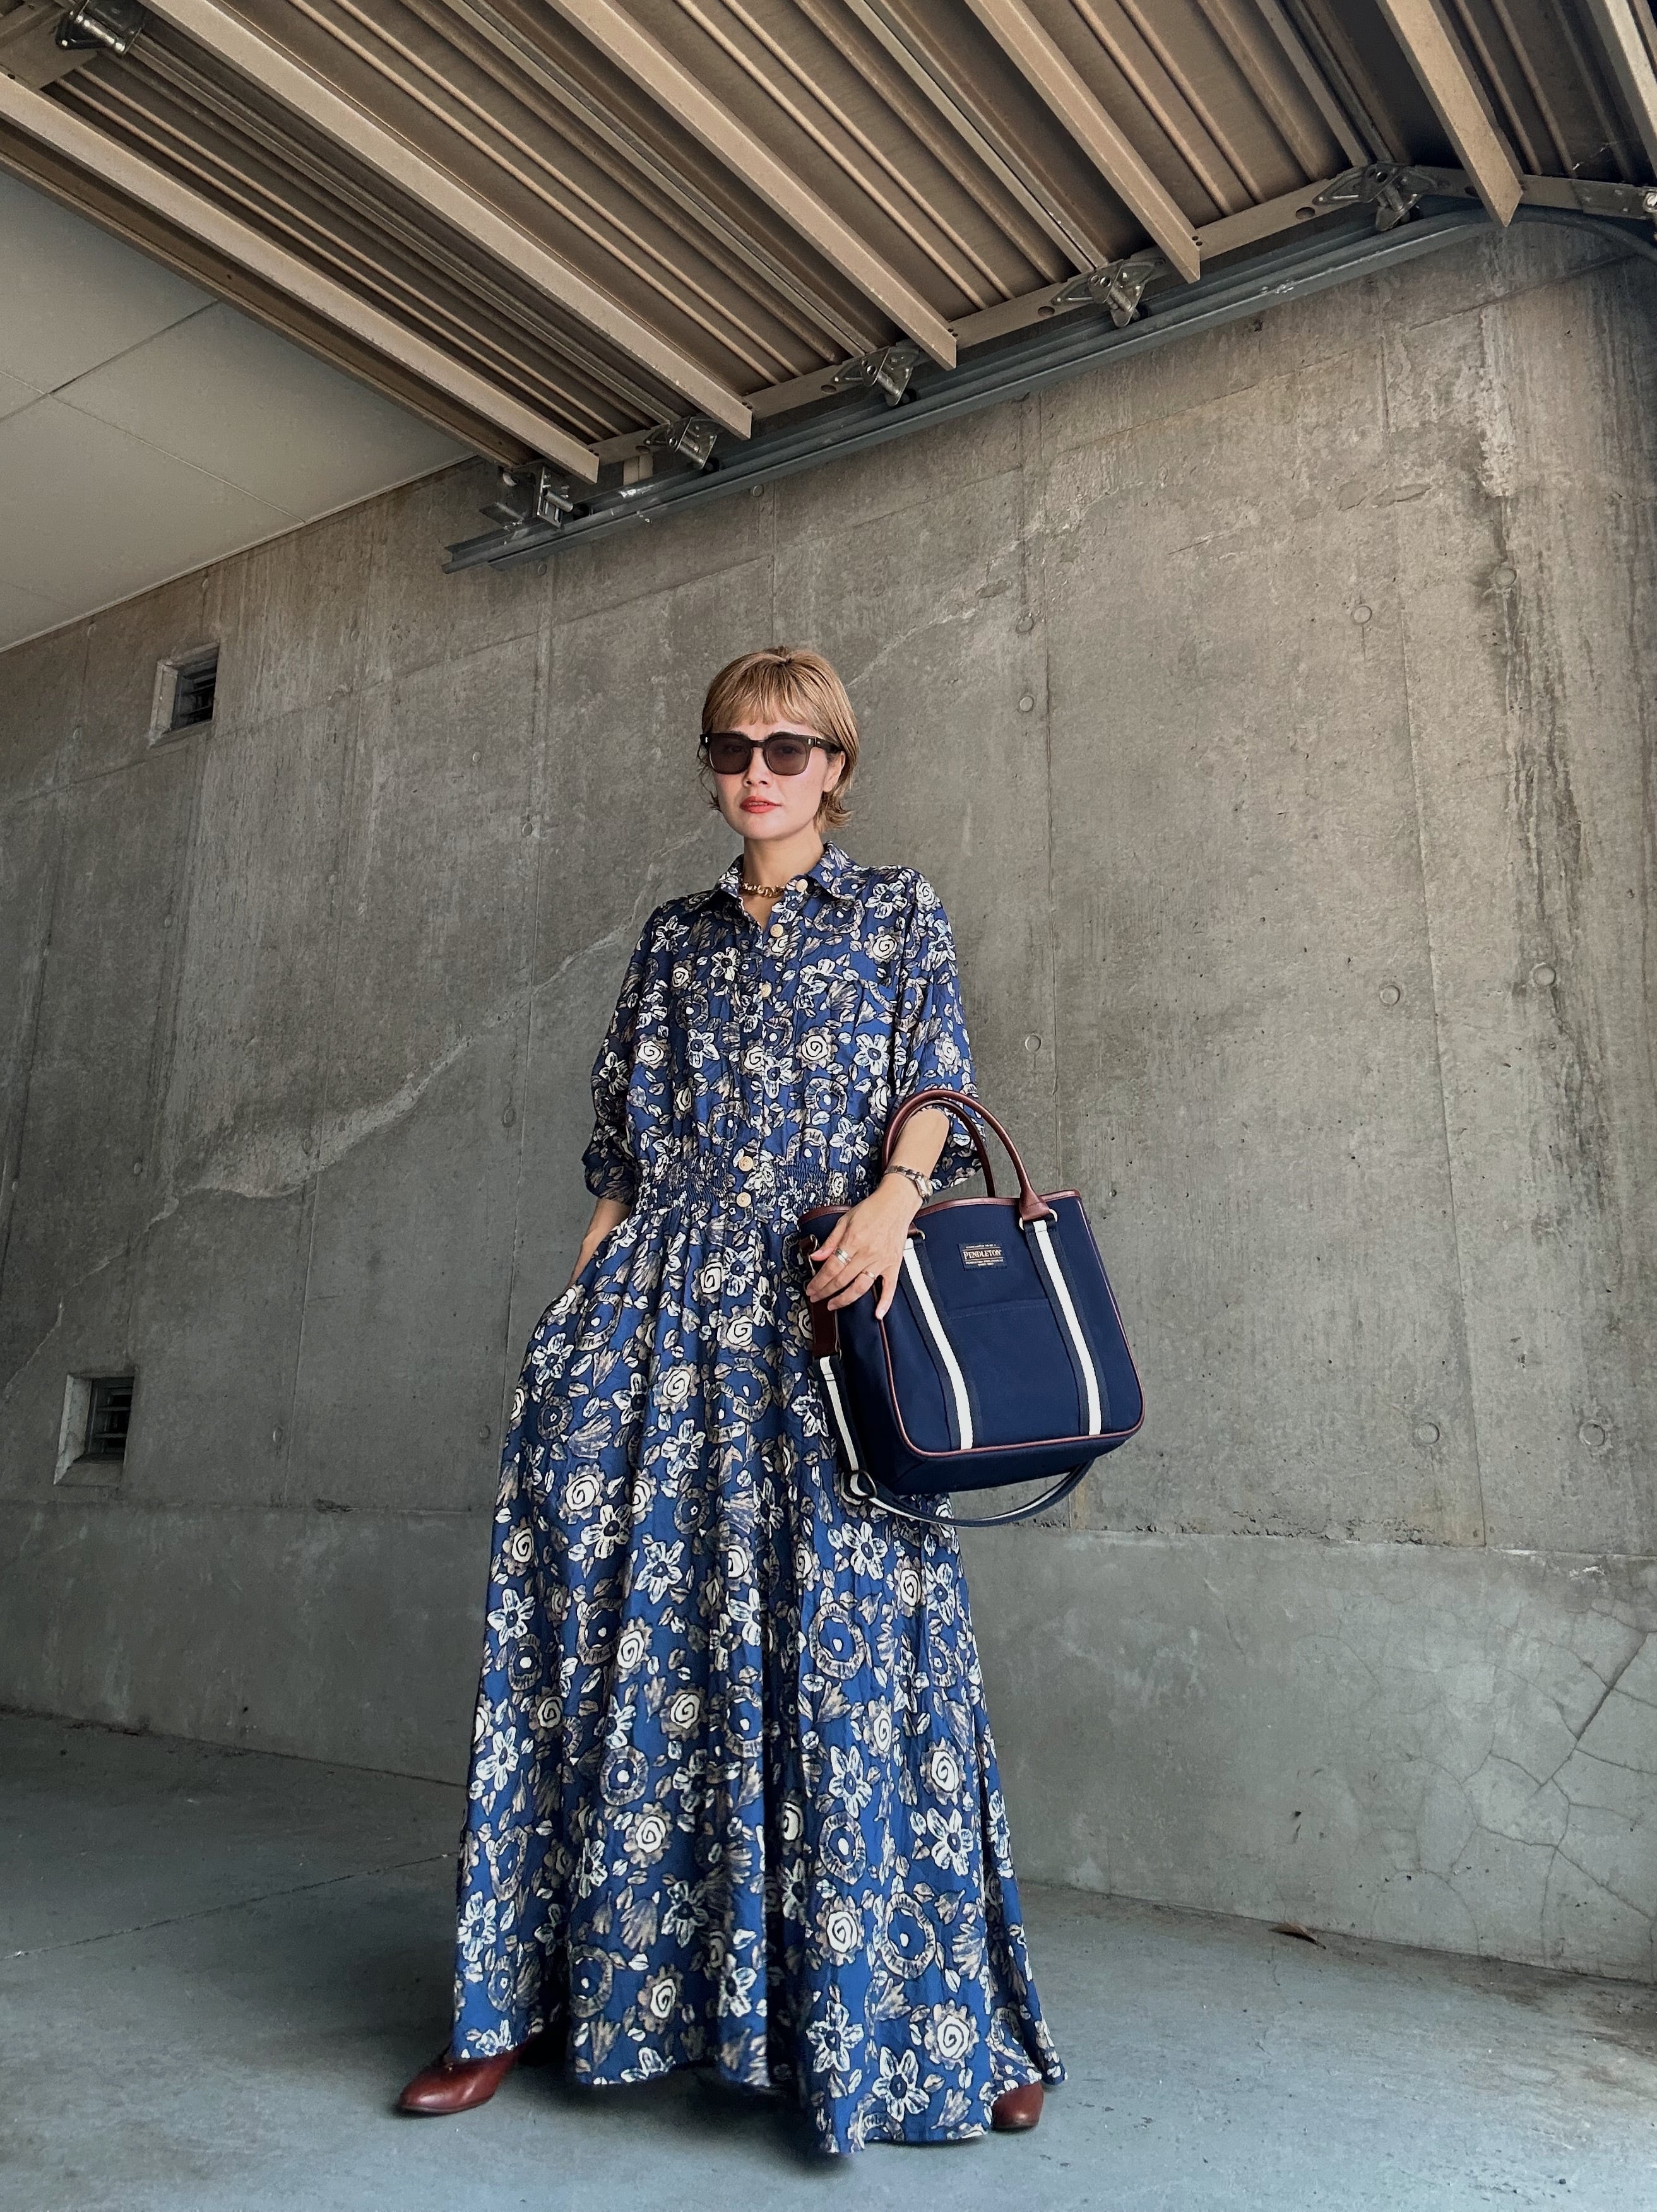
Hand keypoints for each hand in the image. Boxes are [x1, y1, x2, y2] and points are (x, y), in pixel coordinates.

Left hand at [806, 1177, 921, 1317]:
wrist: (896, 1203)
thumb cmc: (871, 1209)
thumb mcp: (845, 1220)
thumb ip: (830, 1241)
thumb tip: (816, 1257)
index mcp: (852, 1241)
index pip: (831, 1268)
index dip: (818, 1282)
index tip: (810, 1289)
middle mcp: (866, 1254)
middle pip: (842, 1280)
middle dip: (825, 1292)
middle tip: (816, 1298)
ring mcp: (881, 1261)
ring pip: (861, 1287)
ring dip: (845, 1300)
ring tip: (833, 1305)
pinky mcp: (893, 1265)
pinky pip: (889, 1287)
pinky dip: (885, 1302)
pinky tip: (877, 1313)